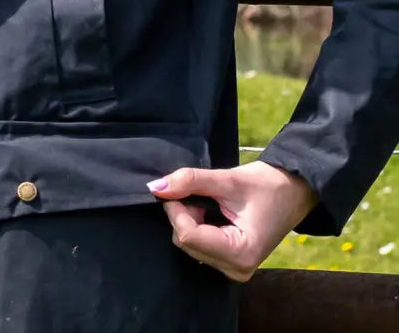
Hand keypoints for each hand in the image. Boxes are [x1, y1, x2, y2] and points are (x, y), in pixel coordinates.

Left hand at [148, 161, 317, 281]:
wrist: (293, 191)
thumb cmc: (267, 185)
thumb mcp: (227, 179)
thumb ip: (190, 181)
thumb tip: (156, 187)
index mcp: (241, 253)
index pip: (188, 236)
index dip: (176, 209)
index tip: (179, 186)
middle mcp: (236, 269)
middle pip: (186, 242)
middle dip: (183, 214)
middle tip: (200, 193)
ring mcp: (234, 269)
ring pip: (188, 244)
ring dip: (189, 219)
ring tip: (210, 202)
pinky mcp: (231, 263)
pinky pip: (198, 246)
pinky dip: (196, 226)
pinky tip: (210, 213)